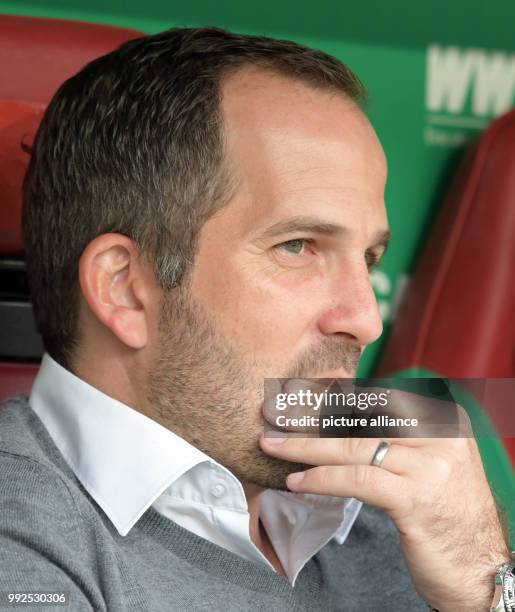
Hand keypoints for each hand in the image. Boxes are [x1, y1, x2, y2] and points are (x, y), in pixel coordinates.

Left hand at [259, 393, 509, 611]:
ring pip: (353, 446)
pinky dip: (322, 478)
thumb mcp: (426, 463)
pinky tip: (296, 481)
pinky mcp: (416, 497)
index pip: (375, 397)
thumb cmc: (443, 512)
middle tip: (273, 414)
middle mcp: (440, 434)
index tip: (295, 397)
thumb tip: (334, 415)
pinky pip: (357, 479)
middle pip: (361, 417)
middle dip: (311, 416)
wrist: (478, 568)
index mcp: (443, 417)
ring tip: (272, 445)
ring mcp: (430, 465)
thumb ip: (394, 436)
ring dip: (305, 446)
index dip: (330, 396)